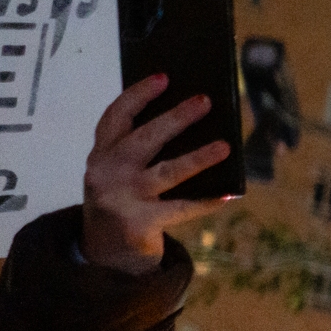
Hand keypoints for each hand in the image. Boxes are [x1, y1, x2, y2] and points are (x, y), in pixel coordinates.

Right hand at [81, 74, 231, 274]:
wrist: (105, 252)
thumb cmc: (123, 200)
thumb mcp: (120, 171)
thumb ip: (142, 149)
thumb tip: (194, 122)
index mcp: (101, 153)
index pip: (116, 117)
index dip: (138, 95)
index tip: (164, 77)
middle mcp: (107, 172)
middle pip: (144, 139)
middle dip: (175, 118)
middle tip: (204, 101)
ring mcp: (122, 198)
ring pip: (166, 172)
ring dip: (198, 158)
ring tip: (224, 146)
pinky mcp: (139, 223)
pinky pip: (181, 209)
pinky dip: (206, 201)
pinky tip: (228, 193)